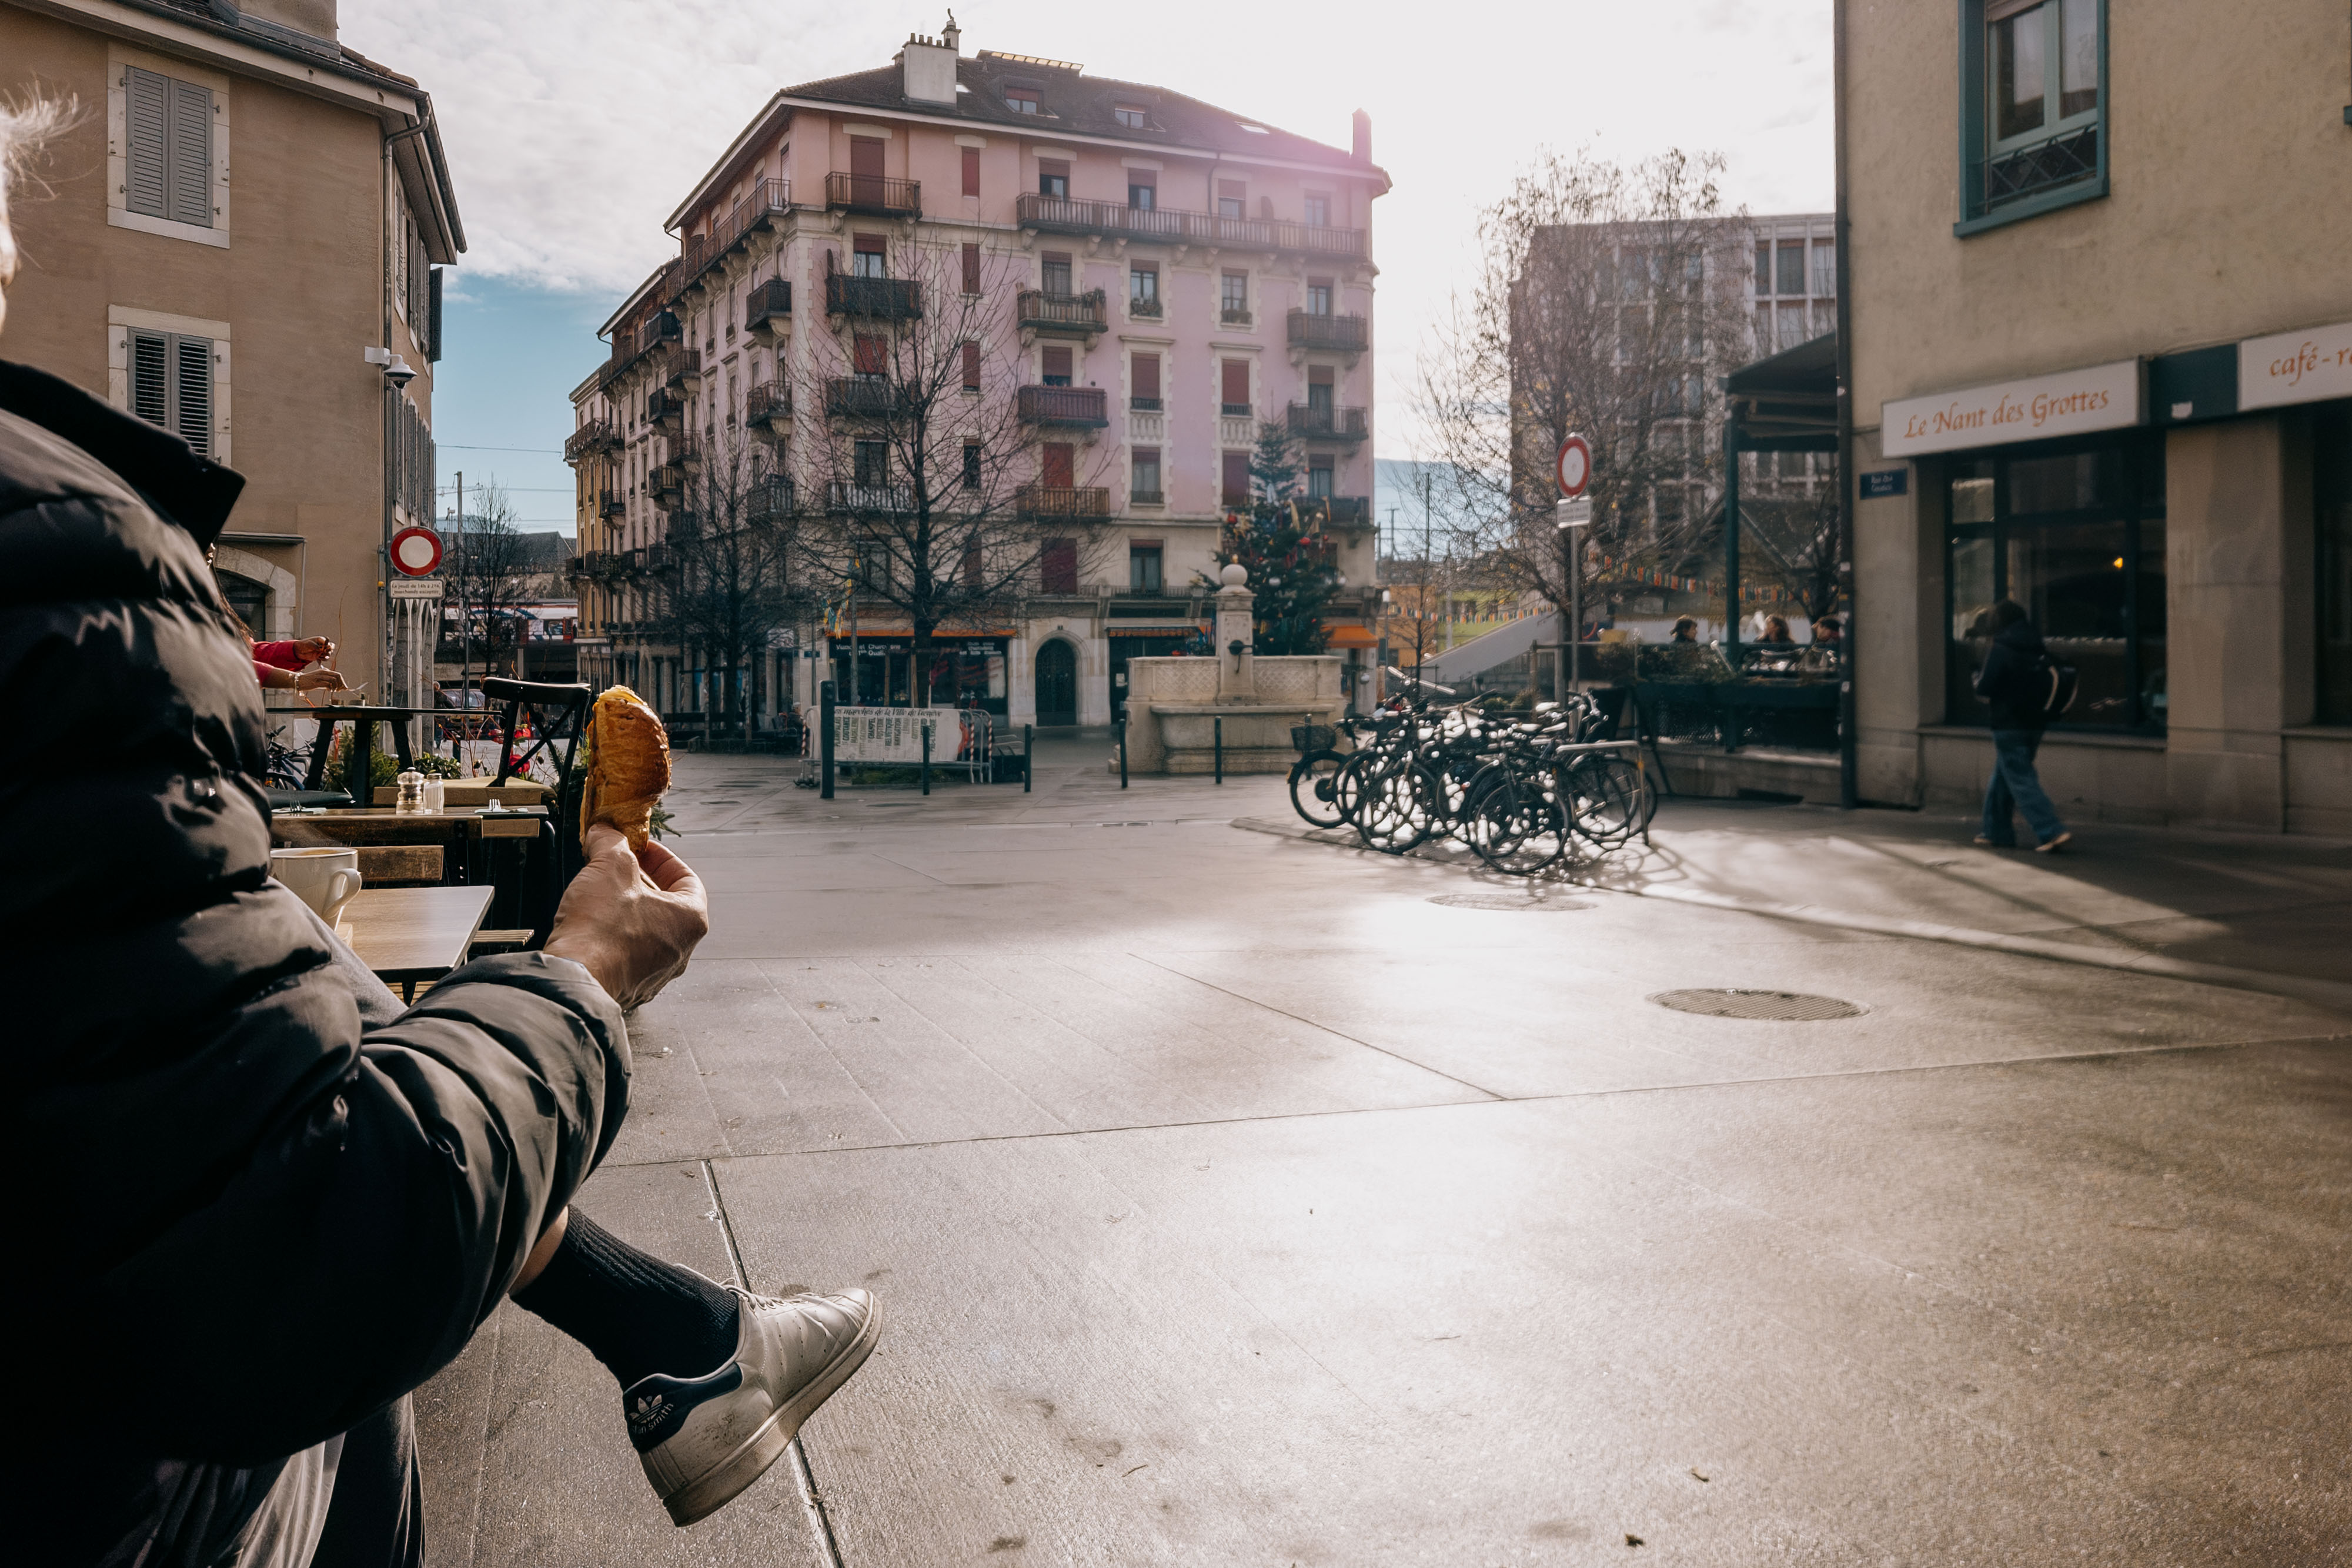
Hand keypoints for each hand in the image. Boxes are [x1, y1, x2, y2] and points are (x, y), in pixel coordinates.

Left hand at [294, 636, 334, 662]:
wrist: (298, 650)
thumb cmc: (304, 644)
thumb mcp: (310, 643)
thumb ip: (316, 646)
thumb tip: (321, 650)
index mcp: (321, 641)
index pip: (329, 643)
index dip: (330, 646)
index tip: (327, 648)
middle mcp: (322, 646)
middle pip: (331, 649)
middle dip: (330, 651)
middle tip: (326, 653)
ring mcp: (321, 651)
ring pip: (328, 654)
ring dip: (326, 656)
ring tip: (321, 656)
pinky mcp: (319, 656)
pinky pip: (325, 658)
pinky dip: (323, 659)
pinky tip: (319, 659)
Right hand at [294, 668, 348, 690]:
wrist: (298, 681)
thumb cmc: (310, 681)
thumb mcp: (320, 679)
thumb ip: (328, 681)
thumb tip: (339, 687)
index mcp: (324, 671)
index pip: (337, 675)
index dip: (342, 681)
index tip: (343, 687)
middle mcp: (323, 672)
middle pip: (337, 676)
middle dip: (341, 684)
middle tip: (339, 690)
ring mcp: (319, 677)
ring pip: (333, 680)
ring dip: (336, 686)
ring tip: (333, 690)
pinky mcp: (316, 682)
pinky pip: (327, 684)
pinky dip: (330, 688)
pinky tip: (329, 690)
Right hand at [543, 824, 708, 1008]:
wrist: (575, 979)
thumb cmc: (603, 929)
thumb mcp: (609, 866)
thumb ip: (611, 842)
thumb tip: (605, 831)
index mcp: (690, 920)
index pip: (687, 879)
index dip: (662, 858)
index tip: (640, 848)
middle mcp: (680, 950)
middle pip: (666, 905)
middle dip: (639, 881)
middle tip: (616, 867)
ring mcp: (655, 973)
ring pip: (646, 930)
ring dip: (625, 909)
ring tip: (599, 893)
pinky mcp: (629, 986)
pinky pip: (625, 953)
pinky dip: (612, 936)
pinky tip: (590, 925)